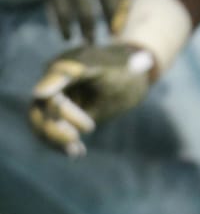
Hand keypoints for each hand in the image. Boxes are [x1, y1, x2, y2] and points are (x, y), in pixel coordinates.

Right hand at [29, 42, 154, 156]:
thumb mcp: (131, 68)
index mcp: (75, 61)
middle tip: (91, 128)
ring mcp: (53, 96)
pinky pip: (48, 129)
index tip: (41, 94)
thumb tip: (145, 61)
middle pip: (42, 103)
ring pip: (39, 120)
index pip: (59, 72)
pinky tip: (77, 152)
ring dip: (53, 138)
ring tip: (76, 151)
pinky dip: (57, 143)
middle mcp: (57, 79)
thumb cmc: (128, 69)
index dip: (50, 83)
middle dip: (55, 122)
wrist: (123, 76)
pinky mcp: (56, 113)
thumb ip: (133, 66)